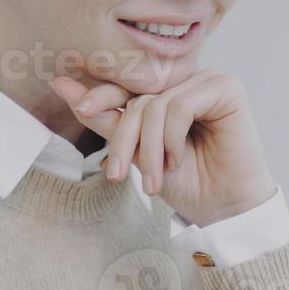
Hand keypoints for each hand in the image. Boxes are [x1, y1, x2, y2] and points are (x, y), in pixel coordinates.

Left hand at [50, 70, 276, 226]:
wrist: (222, 208)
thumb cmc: (185, 182)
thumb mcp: (136, 152)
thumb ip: (105, 119)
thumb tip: (61, 85)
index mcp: (166, 91)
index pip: (126, 86)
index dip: (99, 96)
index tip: (73, 102)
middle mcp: (186, 81)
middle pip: (138, 98)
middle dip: (123, 139)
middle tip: (113, 173)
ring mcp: (207, 81)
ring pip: (156, 105)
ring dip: (149, 149)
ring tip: (153, 180)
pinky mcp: (227, 88)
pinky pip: (180, 106)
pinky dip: (172, 139)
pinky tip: (178, 160)